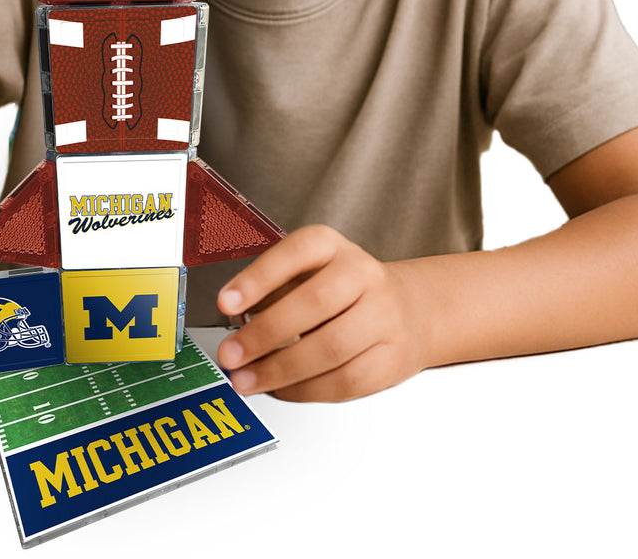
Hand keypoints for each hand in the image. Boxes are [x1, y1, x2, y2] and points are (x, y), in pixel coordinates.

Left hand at [215, 224, 426, 401]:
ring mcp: (382, 317)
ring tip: (247, 380)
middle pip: (315, 303)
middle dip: (265, 334)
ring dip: (281, 370)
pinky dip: (306, 390)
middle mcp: (362, 275)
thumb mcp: (310, 272)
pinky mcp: (390, 359)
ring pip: (332, 348)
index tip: (226, 302)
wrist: (411, 310)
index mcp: (334, 247)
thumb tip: (236, 323)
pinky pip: (345, 381)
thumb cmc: (344, 291)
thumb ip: (274, 291)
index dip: (260, 277)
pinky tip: (281, 388)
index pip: (298, 252)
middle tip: (231, 354)